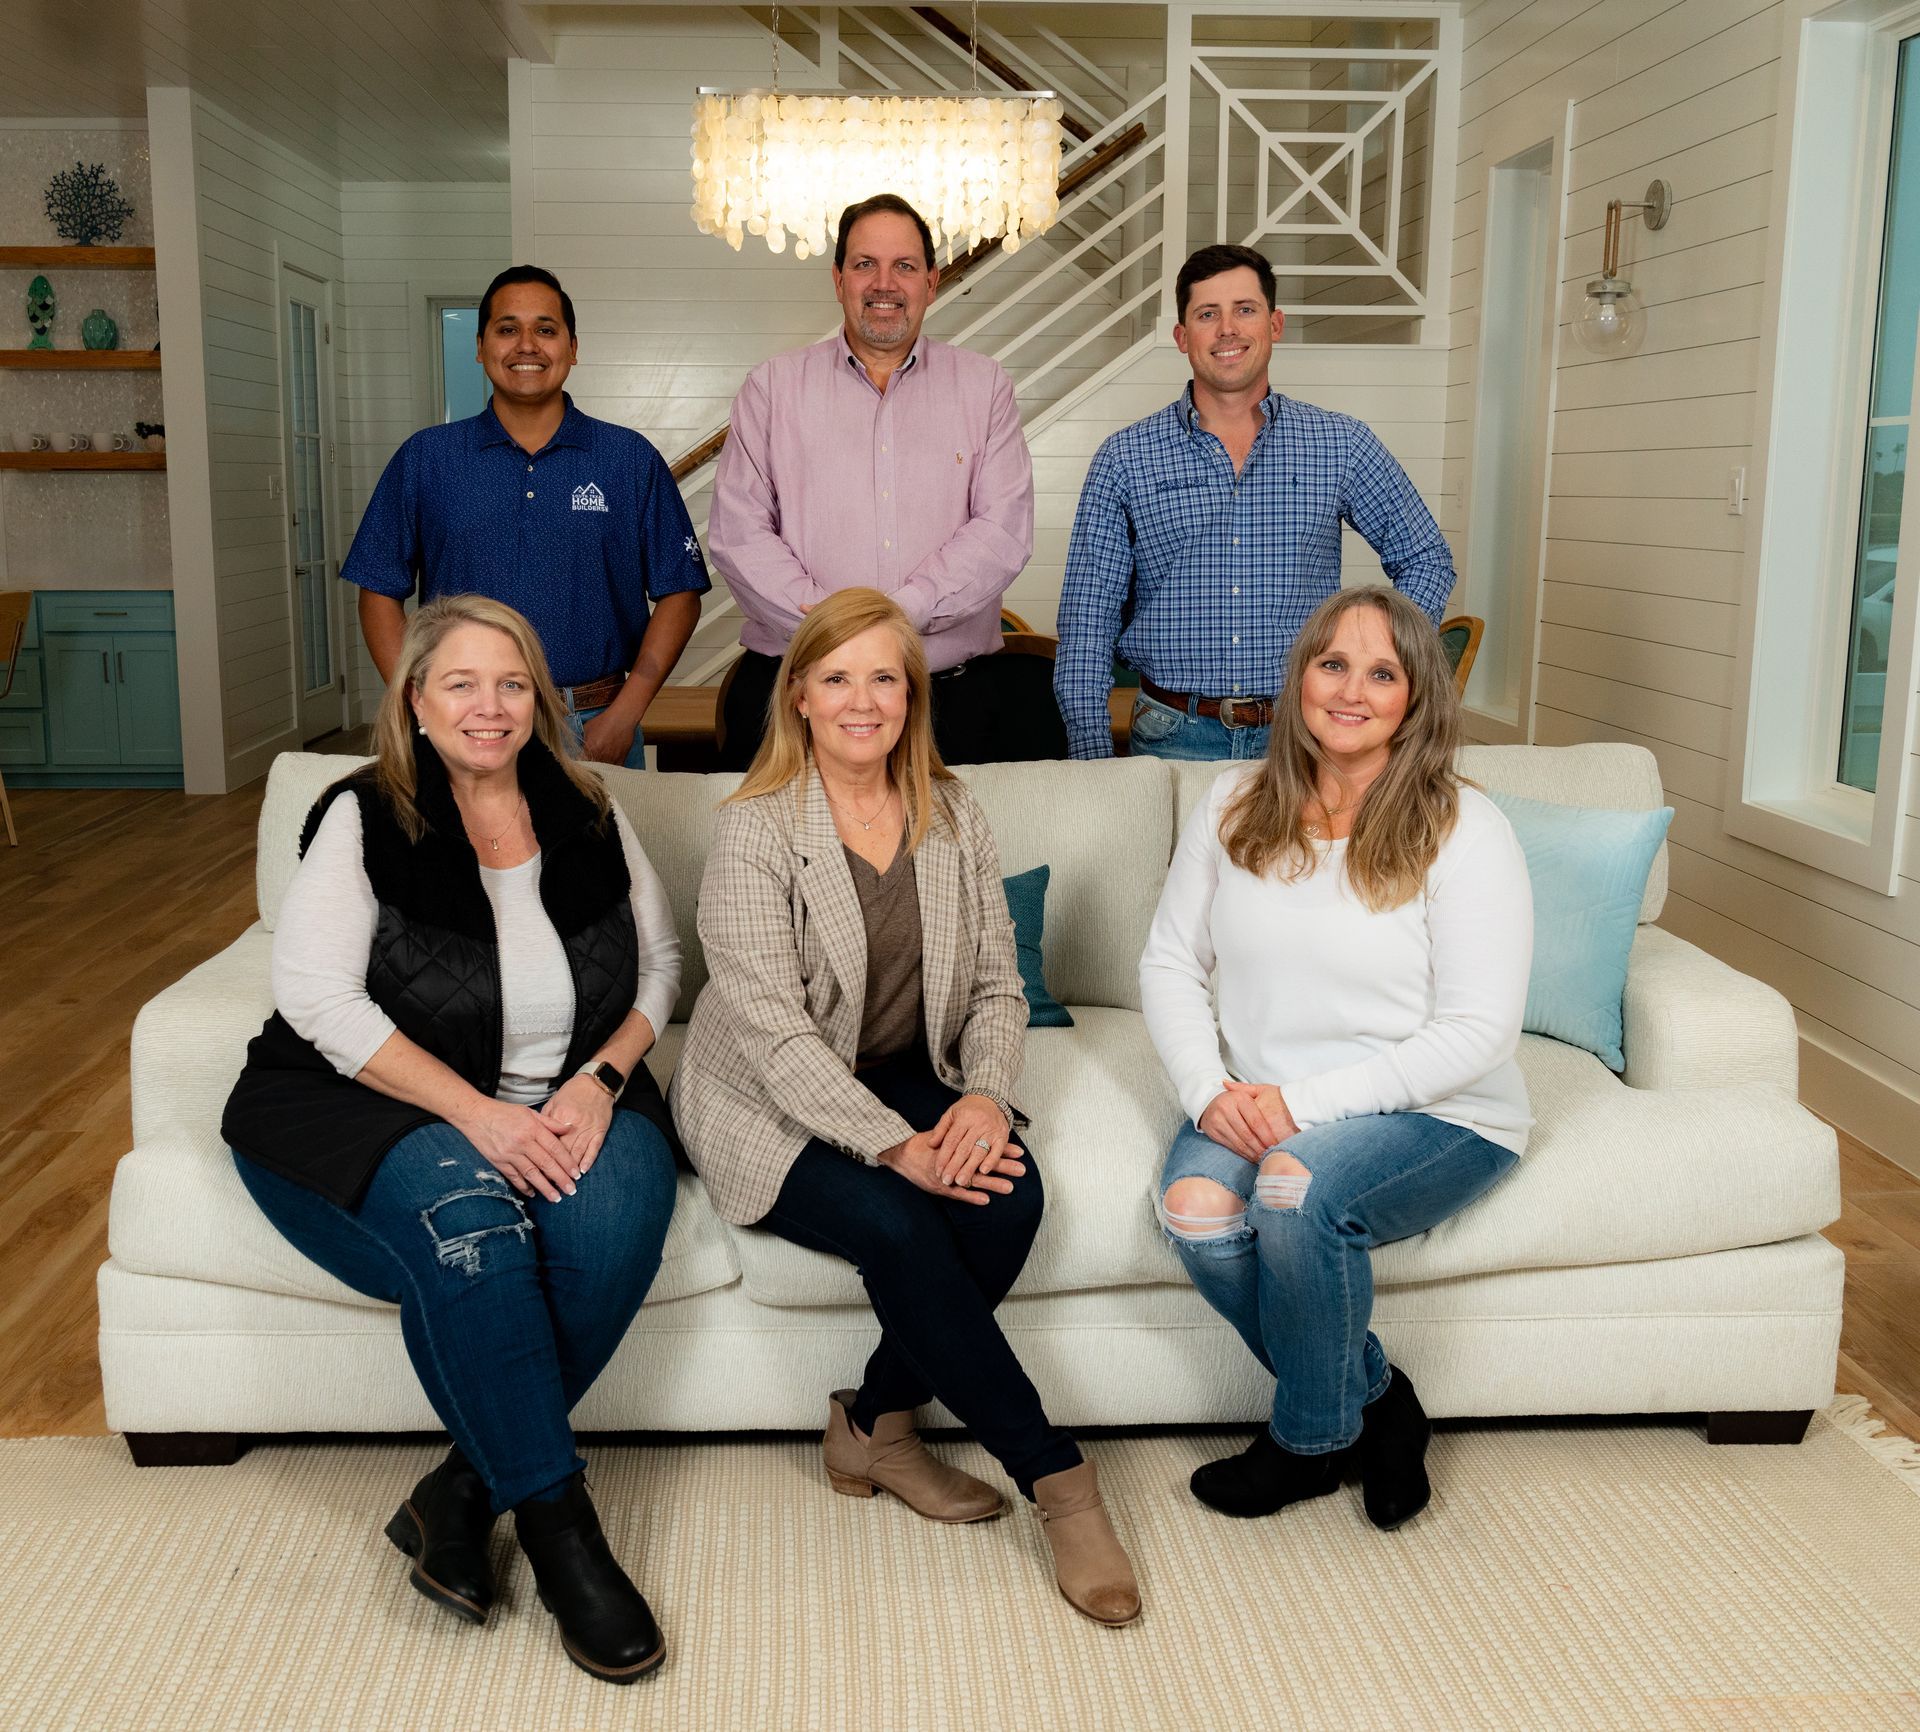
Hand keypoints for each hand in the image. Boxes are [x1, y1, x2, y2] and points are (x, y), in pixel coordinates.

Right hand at [456, 1096, 581, 1201]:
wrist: (475, 1115)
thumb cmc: (504, 1112)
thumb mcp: (529, 1112)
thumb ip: (550, 1122)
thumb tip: (570, 1128)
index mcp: (532, 1128)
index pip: (554, 1148)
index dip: (567, 1162)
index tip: (576, 1174)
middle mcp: (522, 1142)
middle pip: (545, 1163)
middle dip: (560, 1178)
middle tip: (571, 1191)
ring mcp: (509, 1153)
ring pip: (531, 1173)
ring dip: (544, 1187)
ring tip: (556, 1198)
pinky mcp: (498, 1161)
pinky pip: (514, 1177)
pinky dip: (524, 1186)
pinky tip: (533, 1193)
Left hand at [541, 1073, 617, 1173]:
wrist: (596, 1082)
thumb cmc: (573, 1092)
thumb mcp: (554, 1102)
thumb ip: (545, 1120)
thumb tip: (536, 1137)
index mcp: (561, 1115)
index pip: (550, 1141)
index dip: (543, 1157)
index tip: (537, 1170)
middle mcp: (575, 1123)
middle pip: (563, 1150)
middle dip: (557, 1168)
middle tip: (550, 1184)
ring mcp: (589, 1127)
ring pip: (578, 1151)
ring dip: (571, 1169)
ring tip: (565, 1183)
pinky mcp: (600, 1129)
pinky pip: (594, 1147)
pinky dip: (588, 1159)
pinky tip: (583, 1170)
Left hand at [579, 707, 638, 764]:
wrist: (622, 718)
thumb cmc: (604, 721)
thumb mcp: (587, 728)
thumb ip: (582, 740)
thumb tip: (580, 746)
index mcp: (589, 749)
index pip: (581, 763)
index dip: (580, 764)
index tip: (579, 763)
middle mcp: (600, 756)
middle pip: (592, 769)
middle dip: (589, 767)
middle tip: (589, 763)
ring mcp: (611, 759)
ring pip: (603, 771)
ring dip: (600, 768)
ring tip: (599, 763)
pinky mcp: (621, 760)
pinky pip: (614, 769)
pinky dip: (610, 768)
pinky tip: (608, 763)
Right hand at [880, 1126, 1024, 1204]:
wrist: (903, 1153)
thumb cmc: (927, 1145)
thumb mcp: (947, 1136)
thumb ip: (964, 1137)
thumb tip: (984, 1134)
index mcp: (960, 1147)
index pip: (985, 1148)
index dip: (1002, 1150)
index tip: (1020, 1151)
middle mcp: (957, 1161)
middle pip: (984, 1163)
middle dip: (1004, 1167)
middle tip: (1022, 1170)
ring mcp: (950, 1175)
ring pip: (974, 1179)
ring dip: (993, 1184)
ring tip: (1010, 1187)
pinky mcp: (941, 1187)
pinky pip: (958, 1193)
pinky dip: (971, 1197)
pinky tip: (985, 1200)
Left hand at [932, 1093, 1013, 1188]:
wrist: (990, 1099)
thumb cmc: (967, 1109)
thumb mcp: (951, 1114)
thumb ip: (940, 1129)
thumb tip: (930, 1144)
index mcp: (963, 1118)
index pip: (951, 1141)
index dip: (943, 1157)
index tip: (938, 1171)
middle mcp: (978, 1123)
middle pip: (964, 1149)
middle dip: (954, 1167)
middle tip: (947, 1181)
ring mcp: (991, 1130)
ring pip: (979, 1152)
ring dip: (970, 1168)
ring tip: (961, 1181)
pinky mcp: (1003, 1135)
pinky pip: (997, 1151)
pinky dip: (991, 1162)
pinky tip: (983, 1172)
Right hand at [1198, 1078, 1296, 1163]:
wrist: (1208, 1102)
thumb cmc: (1234, 1100)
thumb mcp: (1247, 1093)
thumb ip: (1262, 1098)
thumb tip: (1283, 1100)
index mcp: (1238, 1098)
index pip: (1256, 1121)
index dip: (1266, 1135)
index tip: (1275, 1144)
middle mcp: (1225, 1108)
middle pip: (1247, 1134)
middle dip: (1261, 1147)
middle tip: (1271, 1155)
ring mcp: (1217, 1121)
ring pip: (1239, 1142)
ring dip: (1253, 1153)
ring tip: (1263, 1158)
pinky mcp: (1212, 1132)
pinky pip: (1231, 1146)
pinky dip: (1243, 1154)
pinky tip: (1251, 1156)